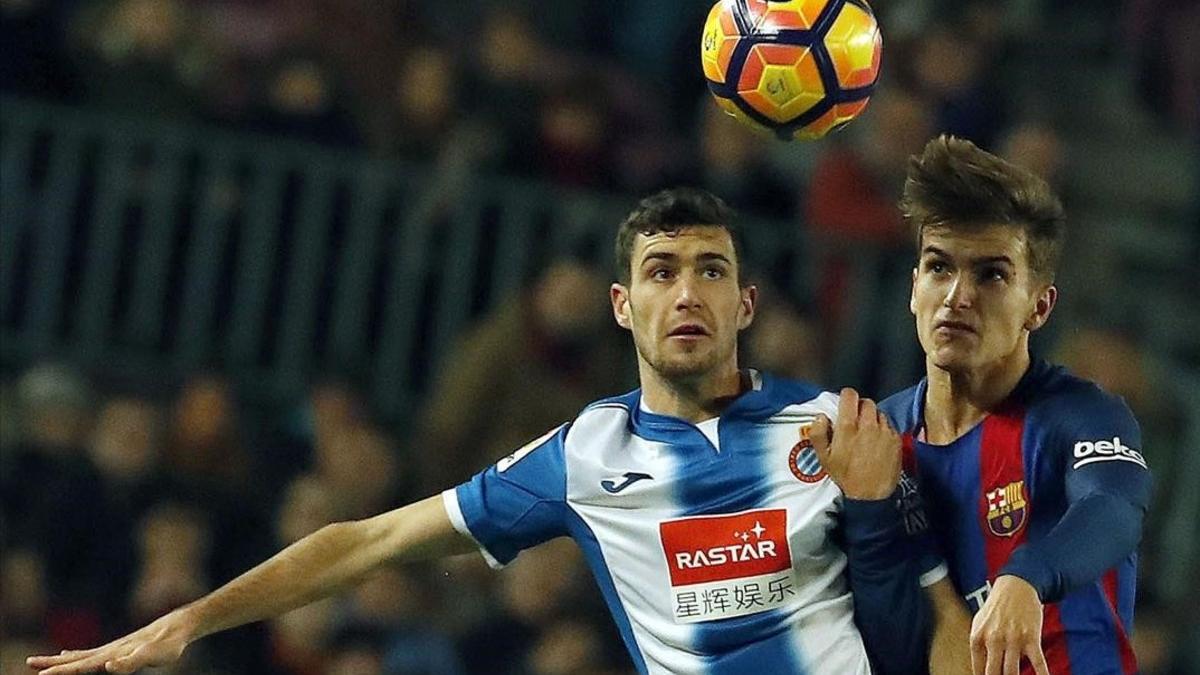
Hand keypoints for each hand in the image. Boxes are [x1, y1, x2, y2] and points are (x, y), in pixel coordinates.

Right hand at [26, 607, 195, 674]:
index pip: (83, 664)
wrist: (180, 626)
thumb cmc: (169, 644)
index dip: (63, 671)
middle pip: (76, 658)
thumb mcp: (154, 656)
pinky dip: (77, 654)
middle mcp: (110, 650)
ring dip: (60, 659)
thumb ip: (131, 662)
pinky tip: (68, 653)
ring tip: (39, 661)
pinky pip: (92, 652)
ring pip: (81, 655)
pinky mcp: (120, 647)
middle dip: (53, 663)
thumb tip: (109, 666)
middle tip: (29, 663)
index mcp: (113, 654)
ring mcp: (114, 647)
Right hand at [811, 388, 900, 499]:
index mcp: (848, 426)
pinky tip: (878, 443)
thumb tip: (821, 416)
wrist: (870, 495)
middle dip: (860, 408)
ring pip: (879, 413)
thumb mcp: (824, 457)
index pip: (850, 395)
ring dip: (873, 419)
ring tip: (867, 433)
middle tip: (856, 420)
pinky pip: (889, 426)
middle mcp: (868, 425)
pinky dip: (883, 430)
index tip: (845, 403)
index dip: (846, 397)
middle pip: (866, 402)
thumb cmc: (846, 476)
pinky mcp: (896, 439)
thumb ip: (818, 433)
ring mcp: (884, 432)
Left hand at [969, 575, 1049, 674]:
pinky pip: (1038, 663)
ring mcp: (1013, 639)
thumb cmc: (997, 607)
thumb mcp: (980, 624)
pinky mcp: (1031, 638)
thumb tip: (979, 669)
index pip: (978, 669)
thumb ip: (979, 646)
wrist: (1016, 587)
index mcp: (978, 637)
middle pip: (994, 673)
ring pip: (1013, 671)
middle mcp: (993, 639)